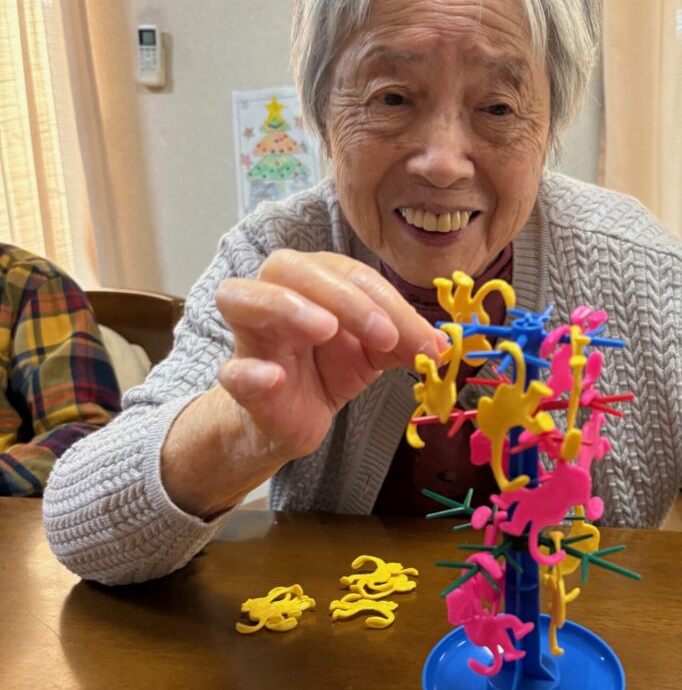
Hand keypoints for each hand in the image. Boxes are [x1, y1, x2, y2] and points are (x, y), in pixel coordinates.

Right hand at [214, 250, 444, 463]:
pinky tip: (271, 378)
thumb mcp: (374, 353)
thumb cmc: (326, 371)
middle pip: (293, 269)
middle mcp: (273, 296)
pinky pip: (231, 370)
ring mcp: (249, 337)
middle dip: (344, 296)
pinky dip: (248, 372)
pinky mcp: (238, 380)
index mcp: (311, 283)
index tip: (424, 339)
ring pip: (243, 296)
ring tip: (325, 329)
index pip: (348, 274)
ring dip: (286, 306)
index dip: (387, 301)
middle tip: (383, 335)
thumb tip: (442, 343)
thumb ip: (404, 341)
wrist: (290, 420)